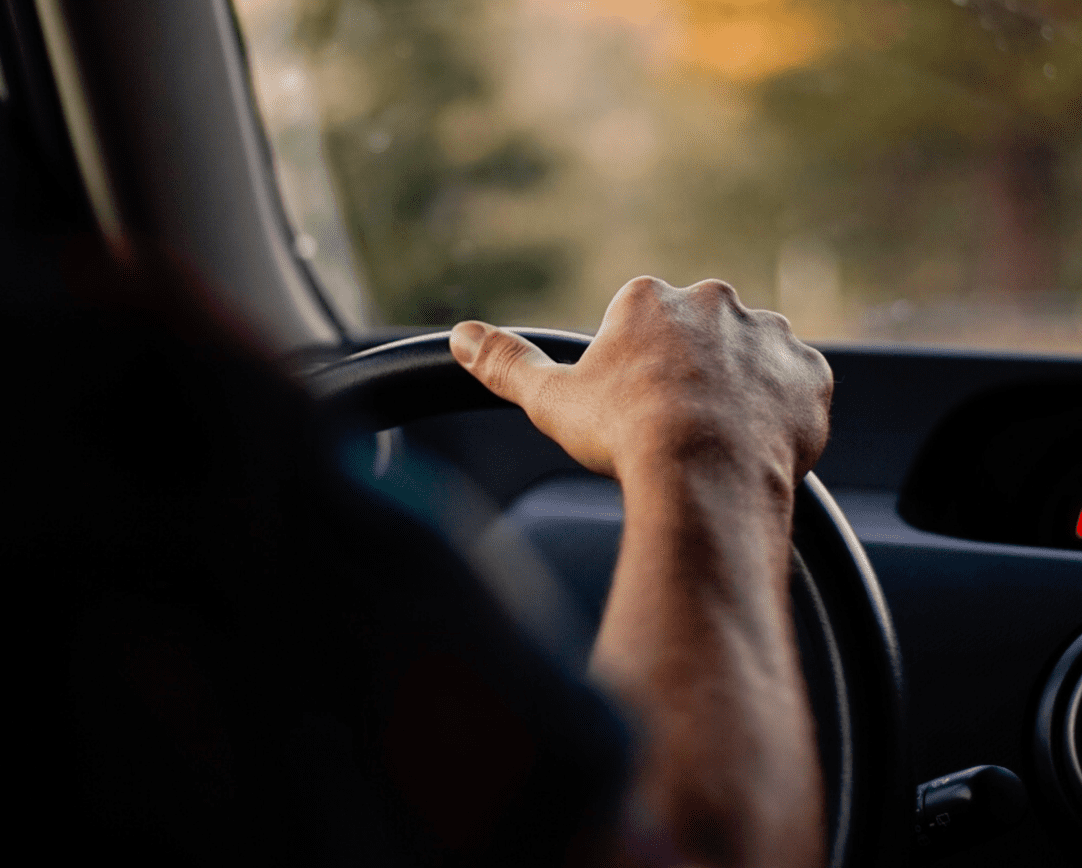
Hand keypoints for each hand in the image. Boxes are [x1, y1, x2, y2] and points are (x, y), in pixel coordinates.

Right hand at [449, 276, 832, 486]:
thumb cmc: (624, 434)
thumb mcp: (551, 399)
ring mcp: (770, 335)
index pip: (641, 323)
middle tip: (677, 428)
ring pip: (751, 360)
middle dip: (690, 375)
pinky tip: (757, 445)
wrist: (704, 475)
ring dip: (738, 390)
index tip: (635, 409)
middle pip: (699, 337)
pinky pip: (797, 388)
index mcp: (652, 298)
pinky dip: (782, 413)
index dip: (635, 371)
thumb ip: (505, 362)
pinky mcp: (810, 374)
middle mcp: (716, 302)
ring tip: (717, 443)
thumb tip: (460, 336)